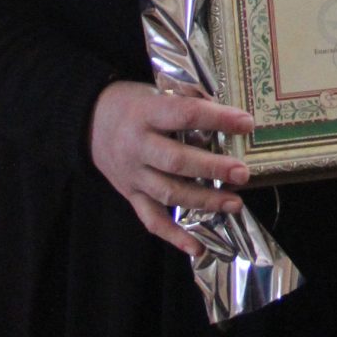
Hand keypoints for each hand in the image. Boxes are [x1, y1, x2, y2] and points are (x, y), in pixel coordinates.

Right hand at [89, 80, 253, 254]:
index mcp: (146, 113)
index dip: (217, 118)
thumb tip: (228, 113)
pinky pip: (152, 219)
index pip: (185, 114)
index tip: (246, 123)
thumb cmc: (132, 103)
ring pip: (168, 193)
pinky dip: (175, 235)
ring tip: (234, 203)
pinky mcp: (131, 195)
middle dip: (213, 168)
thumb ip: (188, 100)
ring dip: (204, 201)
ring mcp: (133, 175)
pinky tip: (198, 246)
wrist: (90, 123)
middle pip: (177, 161)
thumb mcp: (156, 91)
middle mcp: (137, 146)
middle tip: (242, 173)